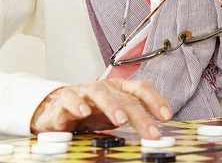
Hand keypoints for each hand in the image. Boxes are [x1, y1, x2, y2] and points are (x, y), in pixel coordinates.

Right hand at [30, 79, 171, 137]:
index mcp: (119, 90)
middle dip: (140, 115)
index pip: (141, 89)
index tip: (166, 116)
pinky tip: (83, 113)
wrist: (55, 107)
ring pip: (100, 93)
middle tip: (151, 132)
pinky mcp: (64, 100)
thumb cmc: (89, 111)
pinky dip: (76, 104)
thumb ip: (131, 119)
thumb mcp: (113, 115)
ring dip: (111, 105)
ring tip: (120, 120)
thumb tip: (155, 132)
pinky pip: (70, 99)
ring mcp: (85, 92)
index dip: (155, 100)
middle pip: (125, 97)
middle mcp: (105, 88)